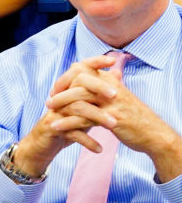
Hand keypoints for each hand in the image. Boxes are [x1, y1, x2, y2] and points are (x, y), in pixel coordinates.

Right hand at [14, 55, 122, 177]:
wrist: (44, 145)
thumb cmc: (67, 125)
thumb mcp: (84, 108)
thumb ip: (98, 94)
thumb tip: (117, 73)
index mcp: (68, 90)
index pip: (80, 70)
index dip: (94, 62)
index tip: (111, 60)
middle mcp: (61, 97)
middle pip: (78, 85)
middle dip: (98, 87)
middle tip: (116, 95)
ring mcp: (56, 111)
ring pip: (77, 108)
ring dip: (97, 117)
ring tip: (114, 125)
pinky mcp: (53, 127)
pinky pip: (71, 131)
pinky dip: (87, 141)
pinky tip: (99, 149)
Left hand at [50, 59, 181, 181]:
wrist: (153, 134)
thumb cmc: (134, 115)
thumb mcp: (121, 95)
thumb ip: (108, 84)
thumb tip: (105, 70)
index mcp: (110, 79)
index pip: (82, 67)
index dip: (66, 76)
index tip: (56, 88)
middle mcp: (110, 87)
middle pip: (78, 79)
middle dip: (60, 88)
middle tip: (49, 100)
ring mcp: (111, 103)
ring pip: (79, 97)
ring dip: (60, 105)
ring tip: (49, 113)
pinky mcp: (111, 119)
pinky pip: (83, 118)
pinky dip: (67, 122)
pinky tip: (56, 126)